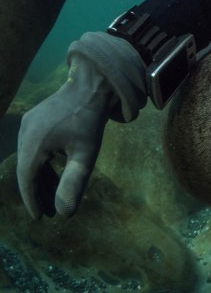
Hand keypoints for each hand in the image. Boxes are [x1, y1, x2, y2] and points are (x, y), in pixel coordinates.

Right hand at [16, 55, 114, 218]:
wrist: (92, 85)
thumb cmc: (90, 120)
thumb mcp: (85, 154)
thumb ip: (73, 182)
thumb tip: (65, 213)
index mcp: (33, 143)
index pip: (27, 179)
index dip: (32, 200)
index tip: (40, 217)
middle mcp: (25, 134)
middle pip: (27, 170)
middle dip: (37, 192)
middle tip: (49, 213)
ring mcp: (29, 125)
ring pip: (31, 159)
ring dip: (41, 178)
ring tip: (52, 198)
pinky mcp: (36, 120)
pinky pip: (35, 147)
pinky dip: (43, 163)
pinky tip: (55, 174)